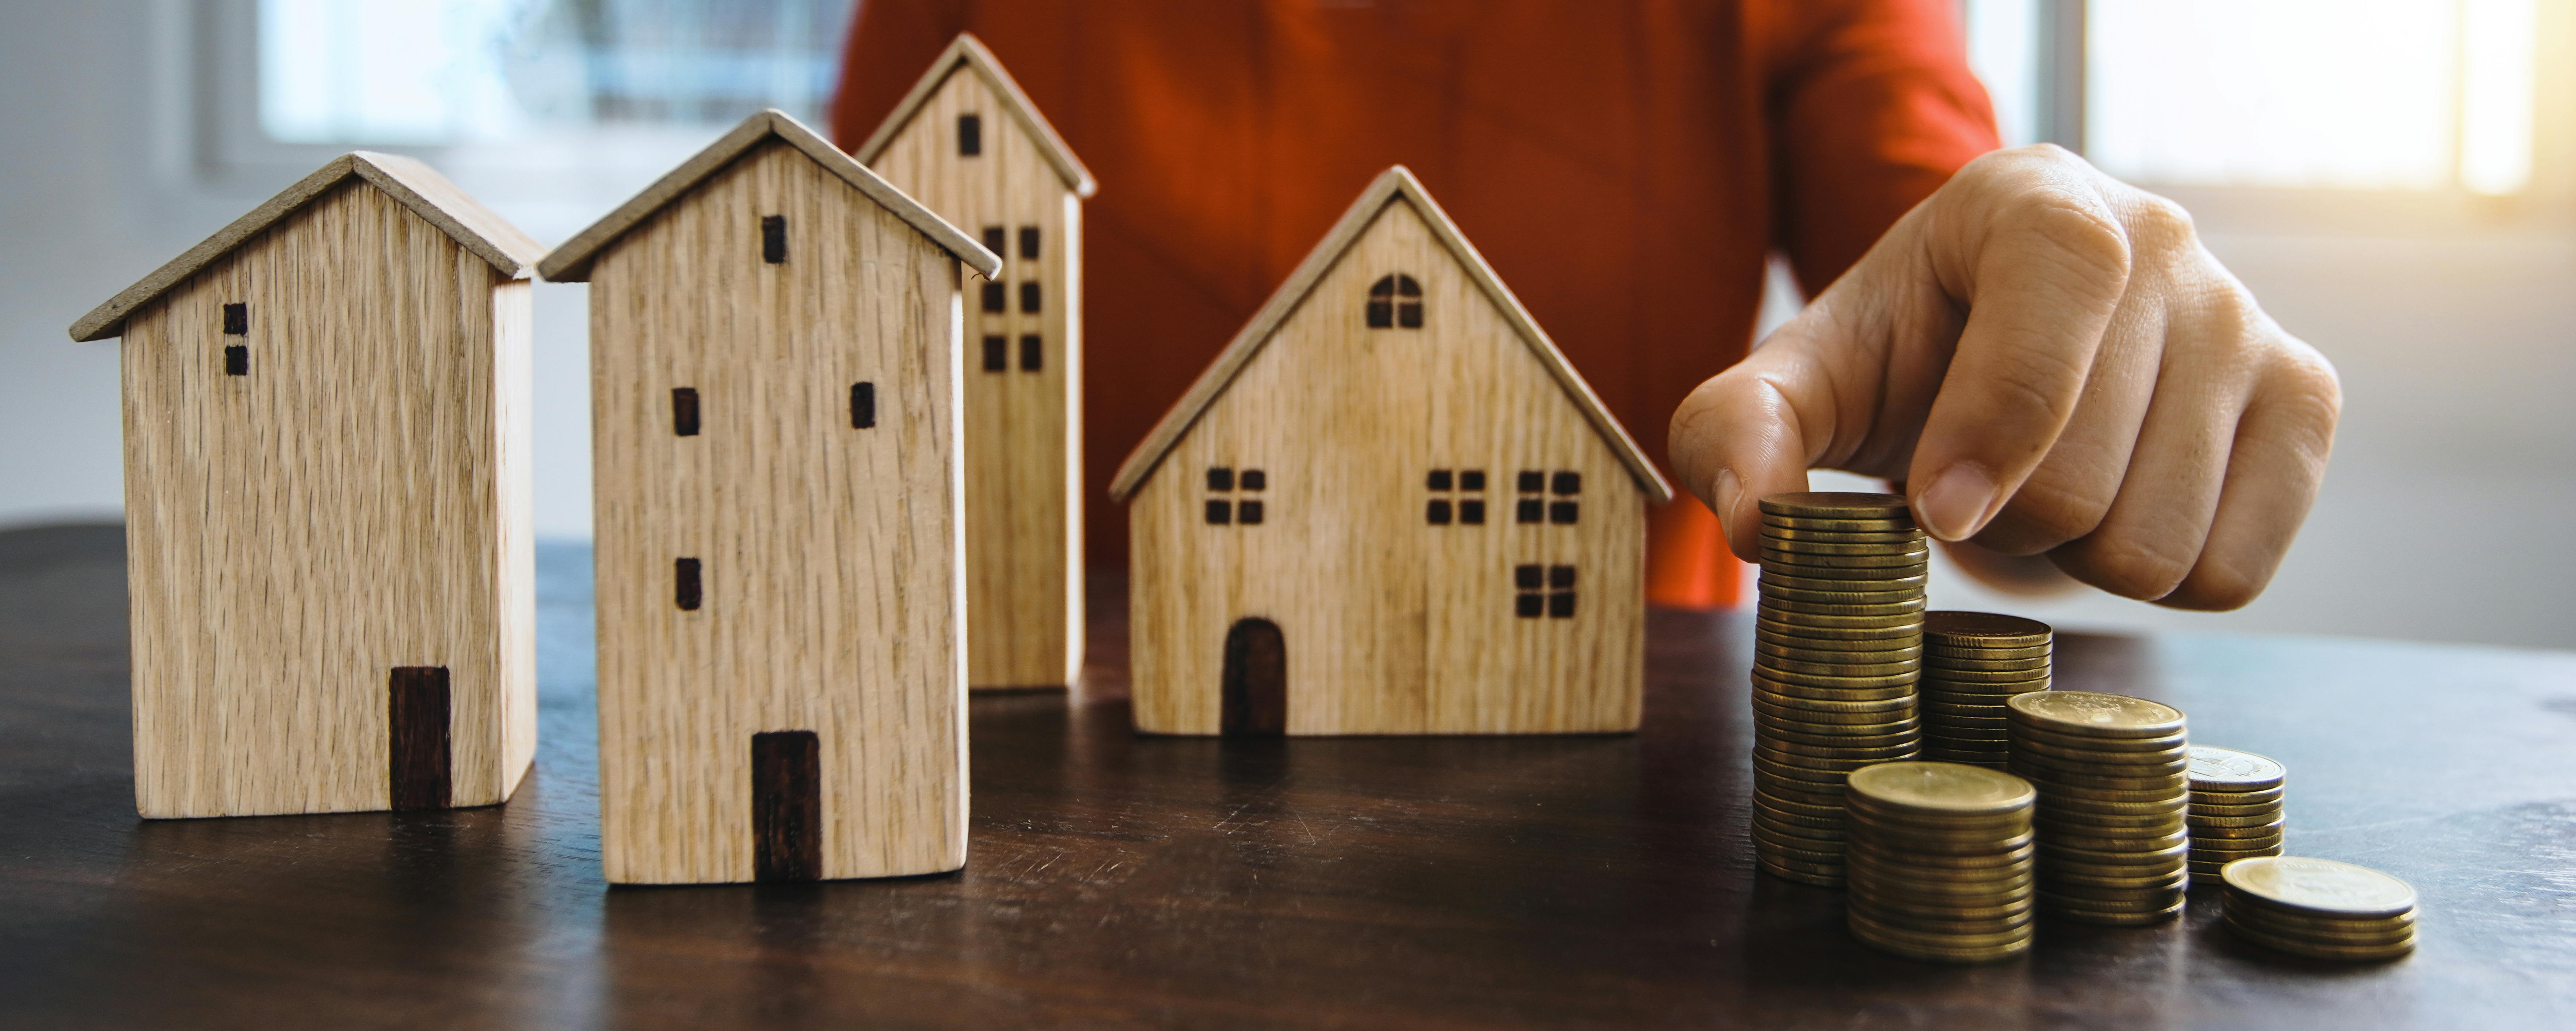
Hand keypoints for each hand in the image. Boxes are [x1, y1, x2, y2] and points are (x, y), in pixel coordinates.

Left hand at [1668, 145, 2340, 609]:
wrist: (1989, 360)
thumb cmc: (1898, 362)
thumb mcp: (1798, 384)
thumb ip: (1736, 433)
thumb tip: (1757, 523)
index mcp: (2037, 201)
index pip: (2059, 293)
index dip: (1996, 424)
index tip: (1931, 508)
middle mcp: (2163, 237)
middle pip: (2093, 470)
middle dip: (2010, 518)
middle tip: (1978, 487)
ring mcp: (2248, 317)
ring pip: (2163, 538)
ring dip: (2079, 554)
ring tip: (2046, 490)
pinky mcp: (2302, 400)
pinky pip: (2235, 568)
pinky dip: (2161, 577)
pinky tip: (2116, 511)